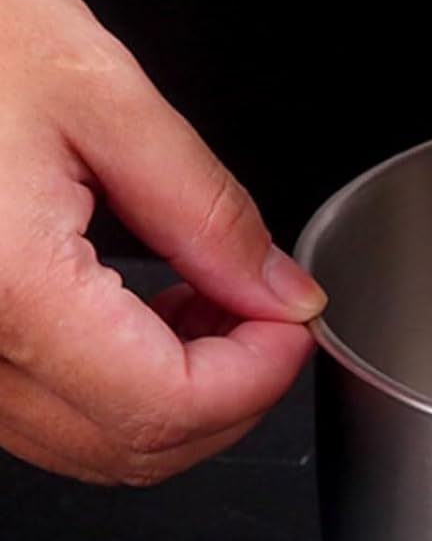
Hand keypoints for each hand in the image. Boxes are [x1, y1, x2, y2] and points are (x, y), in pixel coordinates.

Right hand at [0, 0, 323, 484]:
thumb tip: (281, 294)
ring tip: (209, 298)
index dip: (259, 378)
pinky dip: (118, 383)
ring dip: (178, 393)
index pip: (164, 405)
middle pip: (131, 447)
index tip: (295, 322)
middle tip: (267, 309)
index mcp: (5, 284)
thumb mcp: (101, 94)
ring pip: (88, 442)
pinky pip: (42, 410)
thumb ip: (206, 211)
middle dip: (230, 393)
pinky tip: (147, 309)